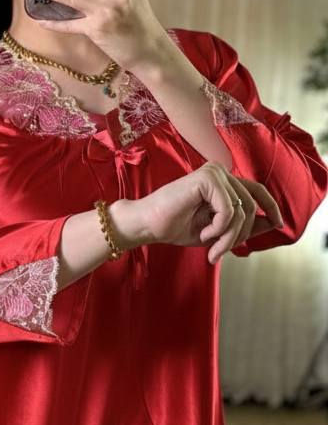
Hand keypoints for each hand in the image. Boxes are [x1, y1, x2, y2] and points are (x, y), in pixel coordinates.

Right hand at [130, 161, 282, 262]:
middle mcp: (220, 172)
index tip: (279, 224)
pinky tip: (203, 233)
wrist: (146, 225)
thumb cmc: (174, 227)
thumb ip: (241, 225)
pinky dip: (218, 228)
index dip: (271, 207)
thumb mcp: (216, 230)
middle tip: (219, 253)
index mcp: (222, 181)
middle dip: (240, 235)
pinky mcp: (207, 178)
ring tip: (211, 248)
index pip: (257, 191)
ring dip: (228, 237)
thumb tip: (274, 222)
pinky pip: (229, 210)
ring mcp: (214, 172)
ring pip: (242, 210)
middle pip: (251, 206)